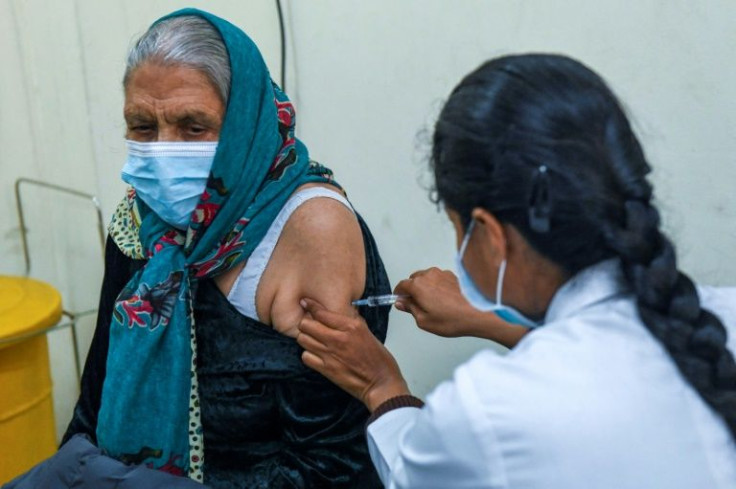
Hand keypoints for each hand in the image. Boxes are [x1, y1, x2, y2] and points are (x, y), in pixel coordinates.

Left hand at [297, 298, 410, 411]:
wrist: (381, 383)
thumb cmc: (378, 359)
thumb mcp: (367, 332)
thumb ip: (351, 321)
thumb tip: (340, 314)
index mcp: (351, 326)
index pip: (321, 312)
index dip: (310, 306)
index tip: (305, 303)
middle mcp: (338, 338)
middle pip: (306, 325)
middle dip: (306, 323)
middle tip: (311, 326)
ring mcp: (330, 354)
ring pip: (303, 339)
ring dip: (306, 338)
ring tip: (313, 340)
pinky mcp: (326, 369)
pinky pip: (305, 357)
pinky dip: (308, 354)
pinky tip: (316, 354)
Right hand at [394, 267, 527, 347]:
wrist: (479, 314)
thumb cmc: (453, 320)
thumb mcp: (424, 321)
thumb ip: (410, 309)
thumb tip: (402, 302)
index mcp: (418, 285)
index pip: (401, 285)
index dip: (399, 294)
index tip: (400, 301)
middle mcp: (429, 275)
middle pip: (413, 279)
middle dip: (413, 290)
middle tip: (418, 306)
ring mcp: (442, 273)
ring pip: (427, 278)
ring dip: (426, 287)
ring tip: (434, 304)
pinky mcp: (453, 275)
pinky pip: (439, 278)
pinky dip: (438, 286)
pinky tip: (445, 300)